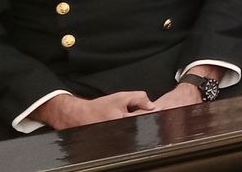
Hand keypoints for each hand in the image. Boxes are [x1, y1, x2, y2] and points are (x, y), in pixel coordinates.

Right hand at [34, 91, 153, 129]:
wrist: (81, 116)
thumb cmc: (100, 106)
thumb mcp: (121, 97)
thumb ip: (139, 98)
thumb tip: (152, 106)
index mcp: (125, 120)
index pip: (145, 119)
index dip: (153, 115)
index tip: (160, 113)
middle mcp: (122, 132)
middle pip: (142, 129)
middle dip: (146, 123)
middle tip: (146, 117)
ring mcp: (118, 140)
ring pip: (136, 135)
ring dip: (139, 129)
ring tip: (133, 122)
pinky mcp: (115, 144)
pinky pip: (128, 139)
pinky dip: (131, 134)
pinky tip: (128, 128)